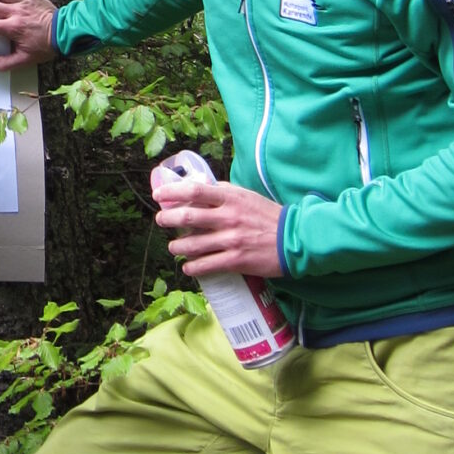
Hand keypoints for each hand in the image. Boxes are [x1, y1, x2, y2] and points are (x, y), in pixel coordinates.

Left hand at [151, 170, 283, 277]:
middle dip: (167, 219)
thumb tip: (197, 187)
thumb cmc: (267, 215)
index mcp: (230, 198)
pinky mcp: (236, 261)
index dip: (172, 192)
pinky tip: (187, 267)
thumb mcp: (246, 196)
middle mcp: (228, 218)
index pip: (194, 191)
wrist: (294, 239)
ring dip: (176, 246)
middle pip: (187, 218)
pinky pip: (206, 265)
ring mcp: (231, 240)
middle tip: (161, 220)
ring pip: (192, 245)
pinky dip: (192, 267)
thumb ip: (222, 192)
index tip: (158, 196)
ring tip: (173, 247)